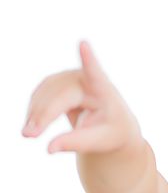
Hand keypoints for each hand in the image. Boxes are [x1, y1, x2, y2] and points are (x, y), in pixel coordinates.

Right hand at [21, 40, 141, 154]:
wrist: (113, 123)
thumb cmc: (112, 132)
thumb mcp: (100, 141)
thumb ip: (77, 143)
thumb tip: (49, 148)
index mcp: (104, 90)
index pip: (95, 73)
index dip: (88, 59)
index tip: (84, 44)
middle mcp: (86, 77)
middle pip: (60, 93)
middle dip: (43, 114)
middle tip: (28, 135)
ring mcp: (70, 76)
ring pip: (46, 92)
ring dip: (35, 113)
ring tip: (28, 134)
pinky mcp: (58, 81)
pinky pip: (41, 94)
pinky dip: (35, 110)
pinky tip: (32, 125)